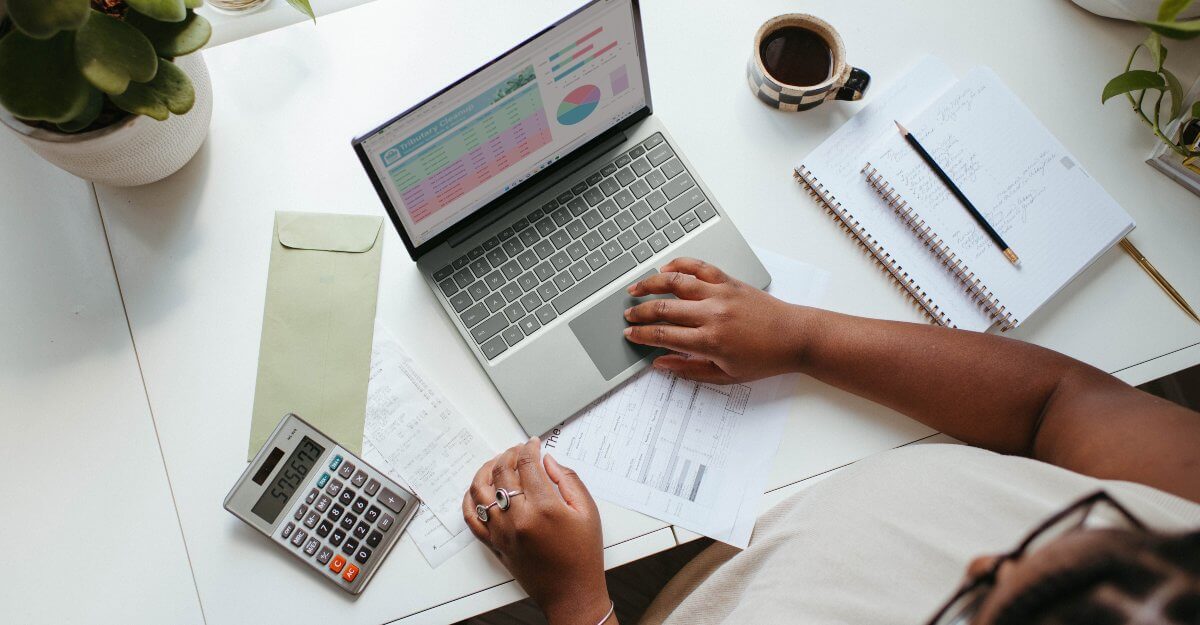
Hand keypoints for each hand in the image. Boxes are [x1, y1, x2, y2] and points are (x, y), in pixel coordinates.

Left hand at [462, 438, 612, 624]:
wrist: (571, 593)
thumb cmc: (583, 555)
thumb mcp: (587, 512)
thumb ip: (568, 480)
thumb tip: (548, 461)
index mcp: (544, 508)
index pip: (527, 465)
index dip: (529, 448)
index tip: (533, 443)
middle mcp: (518, 519)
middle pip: (502, 473)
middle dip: (509, 454)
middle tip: (518, 451)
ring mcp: (502, 532)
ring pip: (480, 491)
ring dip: (486, 470)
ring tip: (497, 464)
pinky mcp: (494, 544)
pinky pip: (471, 518)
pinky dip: (470, 499)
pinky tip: (479, 489)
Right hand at [623, 257, 806, 383]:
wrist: (795, 337)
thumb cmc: (764, 359)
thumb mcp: (725, 376)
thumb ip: (689, 370)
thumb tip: (660, 363)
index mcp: (710, 341)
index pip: (663, 335)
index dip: (641, 335)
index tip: (630, 334)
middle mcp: (712, 314)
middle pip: (664, 308)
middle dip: (640, 312)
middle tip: (628, 316)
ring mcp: (720, 294)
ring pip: (676, 282)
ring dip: (651, 284)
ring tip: (635, 288)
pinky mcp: (730, 281)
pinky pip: (699, 267)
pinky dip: (680, 264)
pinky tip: (666, 269)